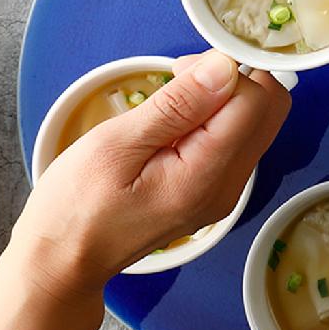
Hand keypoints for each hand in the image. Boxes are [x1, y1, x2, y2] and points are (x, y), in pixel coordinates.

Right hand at [12, 48, 289, 306]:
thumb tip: (226, 66)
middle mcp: (229, 187)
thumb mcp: (116, 145)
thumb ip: (177, 105)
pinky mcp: (213, 193)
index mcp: (207, 176)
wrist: (61, 263)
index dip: (224, 71)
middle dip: (233, 81)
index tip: (179, 69)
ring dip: (223, 101)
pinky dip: (215, 122)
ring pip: (255, 124)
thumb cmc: (75, 207)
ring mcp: (225, 193)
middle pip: (268, 111)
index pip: (255, 101)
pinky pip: (235, 143)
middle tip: (178, 81)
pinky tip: (174, 127)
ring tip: (169, 108)